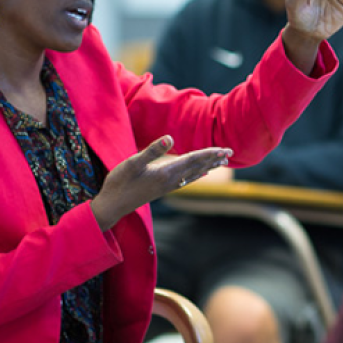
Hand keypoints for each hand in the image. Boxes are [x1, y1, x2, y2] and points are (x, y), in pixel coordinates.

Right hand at [90, 136, 232, 230]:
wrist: (113, 205)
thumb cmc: (120, 182)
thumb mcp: (133, 163)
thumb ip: (152, 150)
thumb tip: (170, 137)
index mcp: (166, 172)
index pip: (193, 160)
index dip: (209, 153)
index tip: (224, 149)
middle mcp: (171, 180)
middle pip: (198, 167)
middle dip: (214, 159)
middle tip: (230, 152)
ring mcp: (168, 186)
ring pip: (194, 174)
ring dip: (208, 166)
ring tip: (222, 162)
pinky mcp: (163, 188)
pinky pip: (186, 180)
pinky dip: (197, 175)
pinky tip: (202, 174)